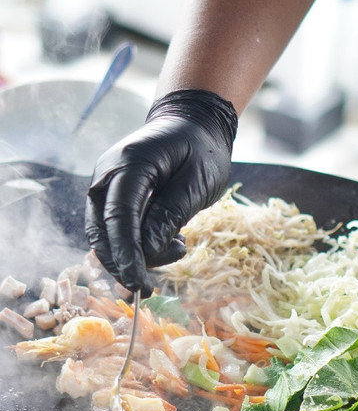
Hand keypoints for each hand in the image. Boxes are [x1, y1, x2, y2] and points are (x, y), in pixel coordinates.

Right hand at [85, 89, 237, 295]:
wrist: (192, 124)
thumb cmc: (201, 150)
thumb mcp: (197, 182)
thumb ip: (171, 213)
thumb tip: (147, 250)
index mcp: (130, 162)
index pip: (119, 215)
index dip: (126, 253)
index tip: (137, 282)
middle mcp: (108, 172)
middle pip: (102, 230)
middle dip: (123, 263)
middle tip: (151, 287)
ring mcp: (105, 184)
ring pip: (104, 234)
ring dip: (133, 255)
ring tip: (177, 247)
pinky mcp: (110, 196)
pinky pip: (113, 229)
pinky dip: (134, 245)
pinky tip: (168, 242)